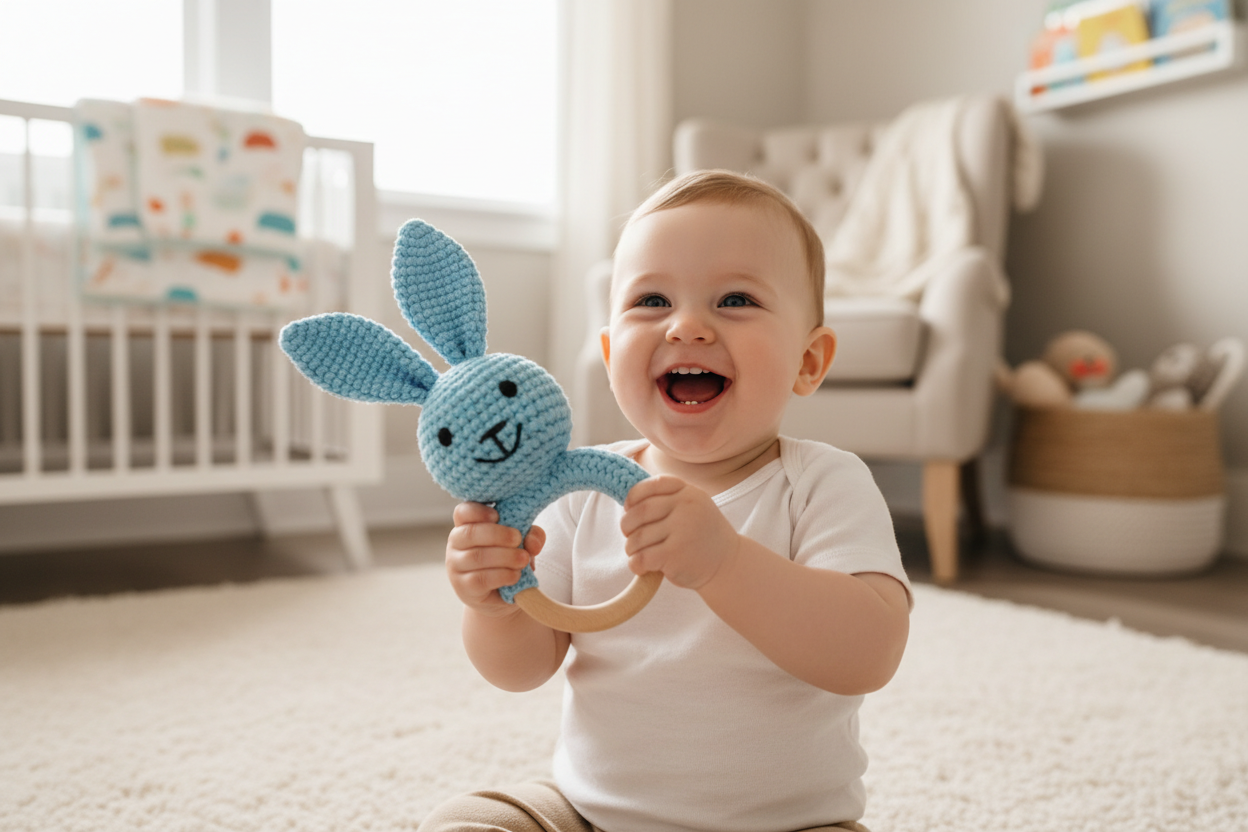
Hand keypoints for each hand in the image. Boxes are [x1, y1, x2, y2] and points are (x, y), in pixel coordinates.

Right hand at [445, 502, 545, 618]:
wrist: (505, 593)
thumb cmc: (510, 559)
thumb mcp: (523, 543)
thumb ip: (532, 535)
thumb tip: (532, 542)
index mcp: (468, 525)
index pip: (463, 512)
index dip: (479, 511)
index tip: (498, 515)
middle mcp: (456, 543)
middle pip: (470, 533)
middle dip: (498, 534)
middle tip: (518, 539)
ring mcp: (456, 566)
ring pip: (476, 557)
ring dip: (505, 557)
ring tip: (523, 559)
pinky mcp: (463, 587)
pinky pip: (481, 578)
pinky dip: (502, 575)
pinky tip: (515, 575)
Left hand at [619, 475, 742, 589]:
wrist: (728, 565)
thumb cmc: (702, 536)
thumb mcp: (693, 508)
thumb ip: (667, 500)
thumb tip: (627, 503)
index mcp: (689, 492)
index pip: (651, 485)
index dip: (633, 496)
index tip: (629, 508)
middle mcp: (686, 507)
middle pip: (640, 511)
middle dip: (627, 525)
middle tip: (629, 534)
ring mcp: (681, 530)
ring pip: (638, 537)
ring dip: (631, 547)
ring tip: (637, 553)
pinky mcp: (675, 555)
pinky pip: (642, 557)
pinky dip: (635, 563)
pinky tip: (641, 566)